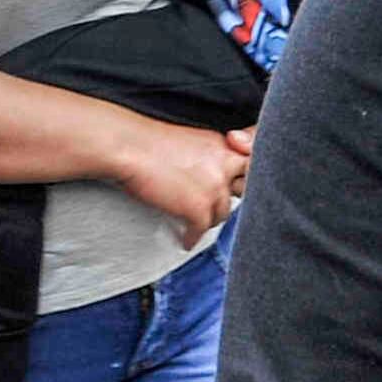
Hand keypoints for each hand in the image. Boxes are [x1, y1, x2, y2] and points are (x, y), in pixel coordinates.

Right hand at [114, 117, 249, 246]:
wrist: (128, 146)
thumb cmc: (147, 142)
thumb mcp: (190, 141)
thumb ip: (209, 156)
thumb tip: (211, 176)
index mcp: (221, 145)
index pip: (253, 157)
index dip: (253, 170)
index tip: (241, 180)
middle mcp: (225, 164)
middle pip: (245, 188)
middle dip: (234, 196)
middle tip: (218, 204)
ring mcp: (215, 187)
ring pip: (223, 212)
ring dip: (209, 218)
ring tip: (196, 222)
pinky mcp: (199, 208)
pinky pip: (202, 230)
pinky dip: (192, 237)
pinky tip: (185, 240)